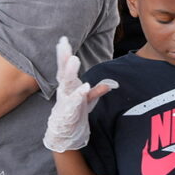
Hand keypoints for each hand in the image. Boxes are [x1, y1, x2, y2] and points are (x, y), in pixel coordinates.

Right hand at [43, 37, 117, 152]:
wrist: (65, 134)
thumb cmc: (75, 113)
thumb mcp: (88, 100)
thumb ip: (98, 90)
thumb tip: (111, 83)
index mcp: (67, 86)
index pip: (64, 67)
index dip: (63, 54)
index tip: (62, 40)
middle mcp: (64, 90)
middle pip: (62, 71)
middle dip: (63, 57)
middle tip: (63, 43)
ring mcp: (65, 100)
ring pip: (66, 83)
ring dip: (70, 71)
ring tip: (74, 59)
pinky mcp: (69, 111)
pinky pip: (74, 101)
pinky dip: (79, 94)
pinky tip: (85, 87)